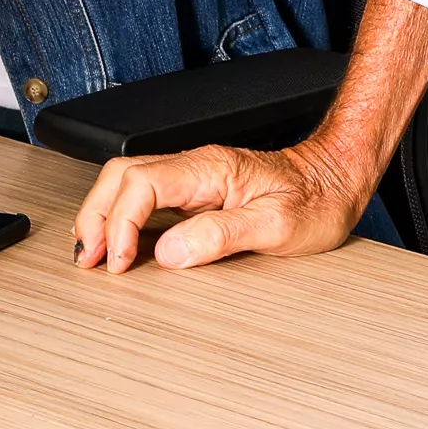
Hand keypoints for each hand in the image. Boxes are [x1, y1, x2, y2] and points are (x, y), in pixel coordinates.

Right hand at [71, 136, 370, 273]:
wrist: (338, 180)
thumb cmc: (316, 202)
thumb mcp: (276, 227)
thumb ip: (220, 236)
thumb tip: (170, 253)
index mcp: (210, 169)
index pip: (141, 184)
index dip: (121, 224)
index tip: (120, 262)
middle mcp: (196, 166)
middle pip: (121, 175)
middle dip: (96, 216)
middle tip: (90, 260)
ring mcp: (194, 175)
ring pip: (127, 180)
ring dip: (103, 215)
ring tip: (94, 255)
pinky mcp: (197, 188)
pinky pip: (145, 194)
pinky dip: (122, 216)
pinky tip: (120, 243)